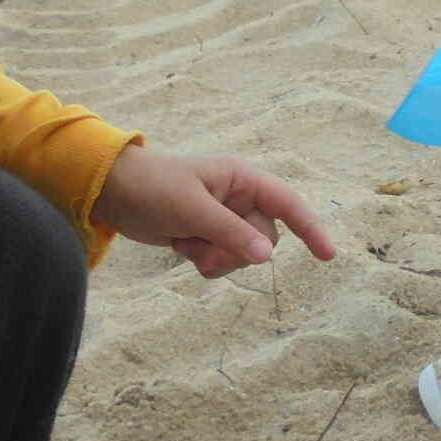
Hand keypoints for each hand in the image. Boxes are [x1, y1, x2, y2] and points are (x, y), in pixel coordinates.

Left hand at [92, 147, 339, 278]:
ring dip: (218, 259)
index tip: (328, 256)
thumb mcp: (193, 210)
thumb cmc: (153, 187)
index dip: (310, 229)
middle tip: (205, 250)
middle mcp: (238, 197)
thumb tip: (267, 258)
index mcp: (242, 178)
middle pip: (263, 238)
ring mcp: (222, 217)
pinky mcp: (206, 234)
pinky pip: (222, 259)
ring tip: (188, 246)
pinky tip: (181, 247)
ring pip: (243, 253)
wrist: (112, 191)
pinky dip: (205, 261)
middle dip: (237, 251)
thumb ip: (231, 233)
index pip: (287, 204)